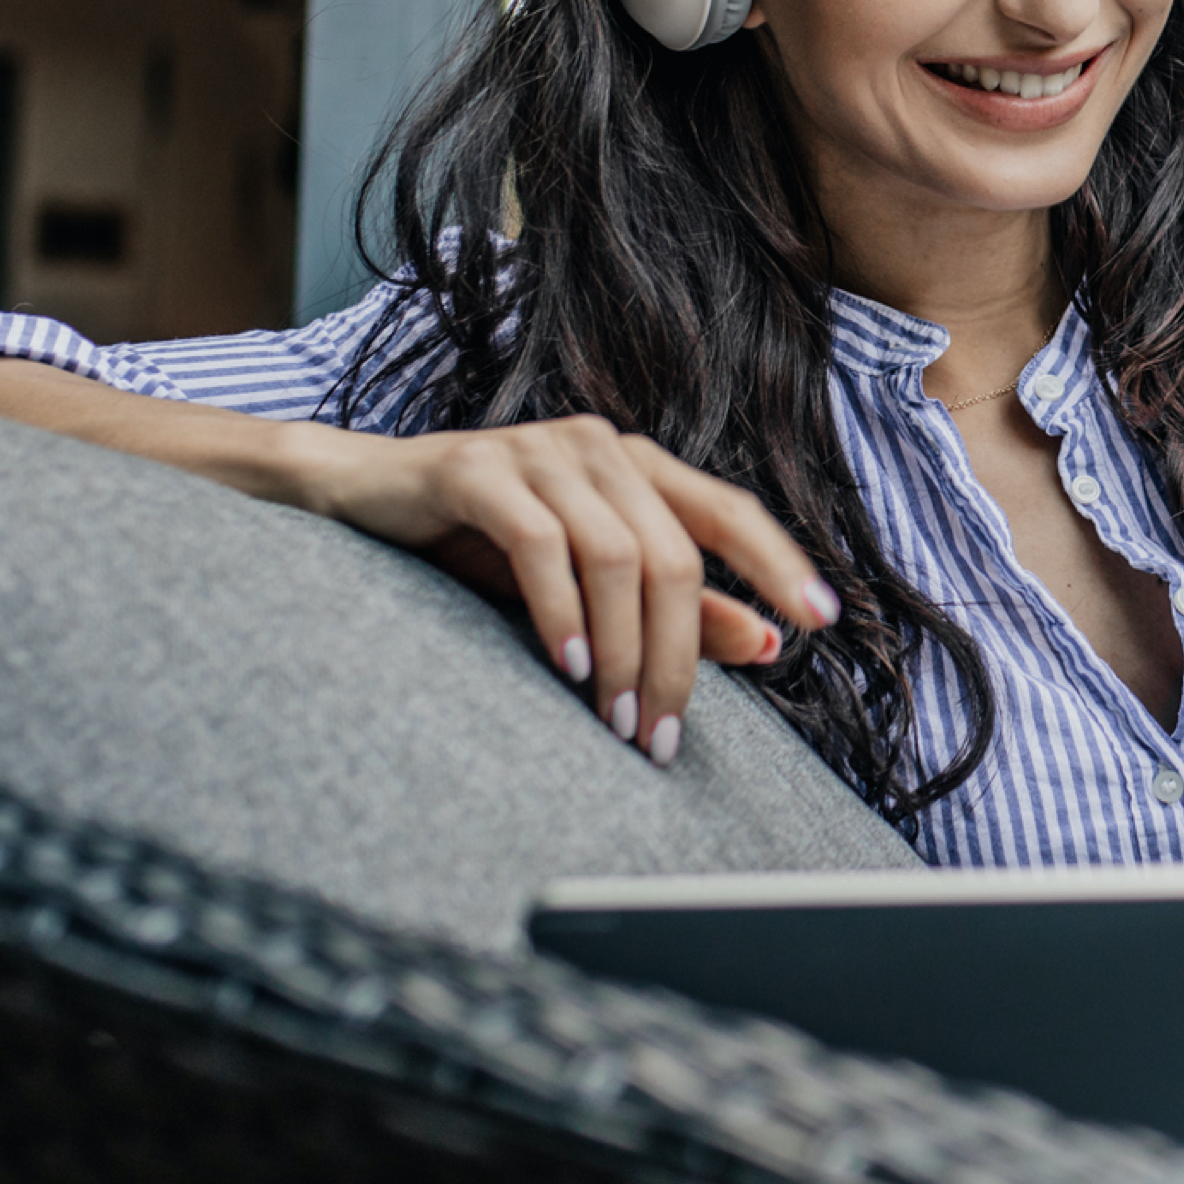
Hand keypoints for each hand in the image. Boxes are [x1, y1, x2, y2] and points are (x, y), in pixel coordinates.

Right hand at [304, 415, 840, 763]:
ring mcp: (541, 451)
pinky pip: (541, 544)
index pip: (728, 511)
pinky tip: (569, 664)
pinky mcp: (478, 468)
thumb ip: (676, 612)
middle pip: (675, 555)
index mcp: (639, 468)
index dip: (779, 562)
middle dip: (678, 656)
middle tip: (660, 735)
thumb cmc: (482, 548)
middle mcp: (601, 448)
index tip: (822, 620)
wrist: (360, 502)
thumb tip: (769, 640)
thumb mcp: (588, 588)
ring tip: (616, 718)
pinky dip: (562, 612)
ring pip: (617, 554)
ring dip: (623, 650)